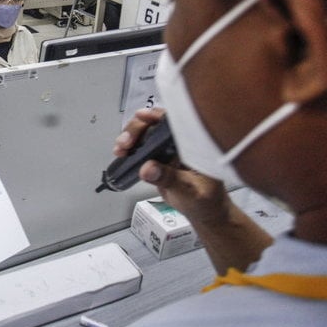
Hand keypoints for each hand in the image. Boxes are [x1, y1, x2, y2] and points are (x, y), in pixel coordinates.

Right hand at [114, 108, 232, 226]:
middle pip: (155, 123)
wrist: (202, 210)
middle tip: (126, 142)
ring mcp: (168, 148)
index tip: (142, 116)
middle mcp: (180, 141)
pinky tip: (121, 153)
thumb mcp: (191, 191)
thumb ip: (170, 179)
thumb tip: (148, 168)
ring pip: (145, 132)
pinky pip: (141, 146)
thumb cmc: (206, 200)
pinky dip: (129, 147)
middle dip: (137, 128)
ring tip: (120, 149)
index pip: (176, 120)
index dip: (157, 115)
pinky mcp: (158, 156)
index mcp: (194, 143)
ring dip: (130, 137)